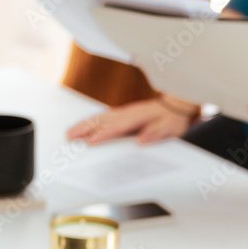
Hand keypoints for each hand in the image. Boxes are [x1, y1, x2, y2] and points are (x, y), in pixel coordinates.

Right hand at [67, 97, 198, 145]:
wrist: (177, 106)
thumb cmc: (174, 118)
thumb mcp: (171, 128)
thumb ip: (156, 133)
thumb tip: (142, 140)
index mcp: (139, 118)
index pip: (117, 128)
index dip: (103, 135)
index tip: (91, 142)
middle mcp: (128, 114)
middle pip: (103, 121)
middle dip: (85, 129)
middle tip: (70, 137)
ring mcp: (125, 113)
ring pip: (101, 118)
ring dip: (85, 125)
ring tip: (70, 133)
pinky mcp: (124, 115)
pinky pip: (105, 118)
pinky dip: (92, 122)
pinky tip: (84, 127)